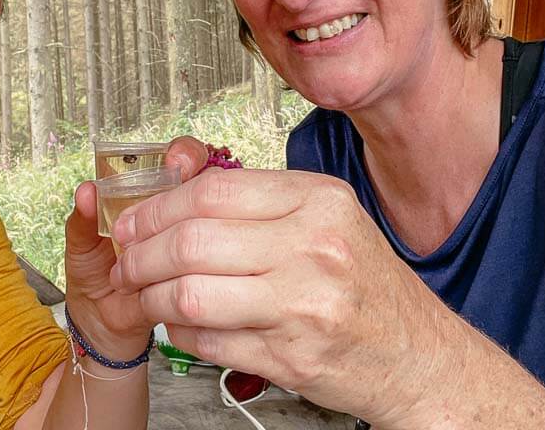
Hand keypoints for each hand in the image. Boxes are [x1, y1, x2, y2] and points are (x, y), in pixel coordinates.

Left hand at [61, 136, 207, 358]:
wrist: (101, 324)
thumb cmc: (93, 273)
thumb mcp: (80, 244)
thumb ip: (82, 218)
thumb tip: (86, 192)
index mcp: (153, 195)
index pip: (184, 159)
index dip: (187, 155)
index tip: (178, 161)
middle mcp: (181, 216)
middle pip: (207, 189)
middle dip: (188, 194)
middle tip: (162, 216)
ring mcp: (196, 248)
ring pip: (211, 229)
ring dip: (176, 241)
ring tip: (136, 261)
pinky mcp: (200, 280)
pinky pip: (205, 272)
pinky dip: (179, 276)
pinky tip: (153, 283)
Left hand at [106, 166, 438, 423]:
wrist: (418, 354)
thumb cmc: (366, 285)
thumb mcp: (329, 220)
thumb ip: (262, 202)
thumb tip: (180, 186)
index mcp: (318, 201)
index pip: (213, 192)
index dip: (157, 207)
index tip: (131, 220)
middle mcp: (313, 247)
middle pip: (192, 241)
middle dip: (141, 253)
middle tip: (126, 261)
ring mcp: (303, 306)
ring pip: (191, 295)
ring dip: (151, 297)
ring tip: (143, 295)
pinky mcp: (292, 357)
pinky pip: (209, 343)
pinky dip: (179, 335)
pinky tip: (179, 327)